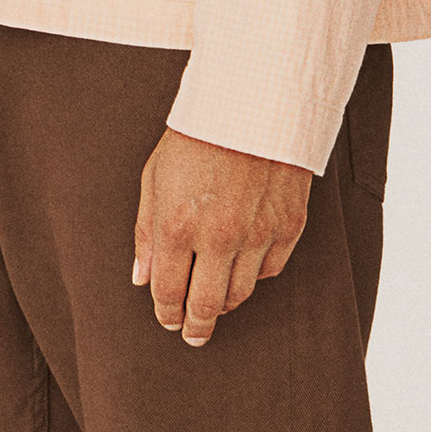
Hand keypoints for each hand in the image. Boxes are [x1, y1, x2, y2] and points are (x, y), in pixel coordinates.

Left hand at [133, 126, 311, 345]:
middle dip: (195, 325)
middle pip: (205, 306)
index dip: (166, 314)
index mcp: (178, 224)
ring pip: (239, 294)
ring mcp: (257, 233)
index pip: (168, 294)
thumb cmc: (196, 132)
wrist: (252, 98)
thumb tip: (142, 279)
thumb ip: (146, 231)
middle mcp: (218, 236)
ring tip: (215, 301)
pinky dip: (255, 274)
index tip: (167, 319)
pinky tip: (243, 265)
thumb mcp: (155, 175)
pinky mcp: (288, 225)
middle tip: (193, 333)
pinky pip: (270, 270)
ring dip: (223, 303)